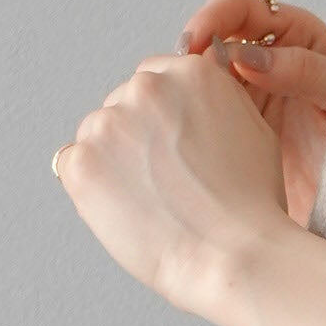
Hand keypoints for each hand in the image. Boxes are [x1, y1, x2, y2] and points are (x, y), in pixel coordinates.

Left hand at [54, 47, 289, 316]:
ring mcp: (109, 123)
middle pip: (123, 101)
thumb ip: (214, 101)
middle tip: (163, 178)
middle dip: (137, 134)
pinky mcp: (81, 161)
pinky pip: (71, 165)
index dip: (163, 116)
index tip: (171, 143)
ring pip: (96, 133)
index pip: (155, 77)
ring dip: (112, 158)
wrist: (231, 253)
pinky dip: (91, 185)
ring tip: (148, 197)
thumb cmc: (250, 203)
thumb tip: (188, 102)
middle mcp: (146, 87)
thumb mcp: (253, 128)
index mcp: (189, 72)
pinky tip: (126, 206)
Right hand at [176, 0, 325, 230]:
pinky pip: (196, 114)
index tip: (198, 41)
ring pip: (196, 77)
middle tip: (179, 73)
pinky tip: (180, 130)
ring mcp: (240, 94)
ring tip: (177, 103)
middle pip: (208, 37)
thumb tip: (244, 54)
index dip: (214, 16)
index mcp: (292, 35)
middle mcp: (261, 59)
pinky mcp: (227, 129)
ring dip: (182, 84)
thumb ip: (301, 70)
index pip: (241, 8)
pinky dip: (184, 115)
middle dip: (189, 50)